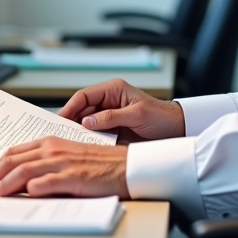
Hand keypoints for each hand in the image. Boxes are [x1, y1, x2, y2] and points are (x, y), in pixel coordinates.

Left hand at [0, 137, 128, 197]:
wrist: (125, 165)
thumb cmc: (100, 162)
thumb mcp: (70, 154)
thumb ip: (49, 159)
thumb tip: (26, 174)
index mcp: (53, 142)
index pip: (18, 150)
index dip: (0, 161)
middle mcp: (55, 150)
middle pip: (16, 159)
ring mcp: (64, 163)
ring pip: (26, 170)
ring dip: (9, 182)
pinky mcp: (74, 178)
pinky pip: (48, 182)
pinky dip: (34, 188)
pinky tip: (26, 193)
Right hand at [59, 78, 184, 142]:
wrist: (176, 130)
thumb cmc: (161, 116)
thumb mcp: (137, 114)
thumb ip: (112, 117)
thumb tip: (88, 121)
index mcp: (114, 90)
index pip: (84, 96)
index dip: (71, 107)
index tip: (61, 119)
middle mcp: (109, 101)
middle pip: (82, 109)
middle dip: (71, 121)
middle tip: (60, 134)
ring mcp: (110, 116)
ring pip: (86, 123)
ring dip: (78, 132)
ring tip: (68, 142)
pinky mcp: (113, 130)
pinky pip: (95, 134)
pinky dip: (88, 140)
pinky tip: (83, 147)